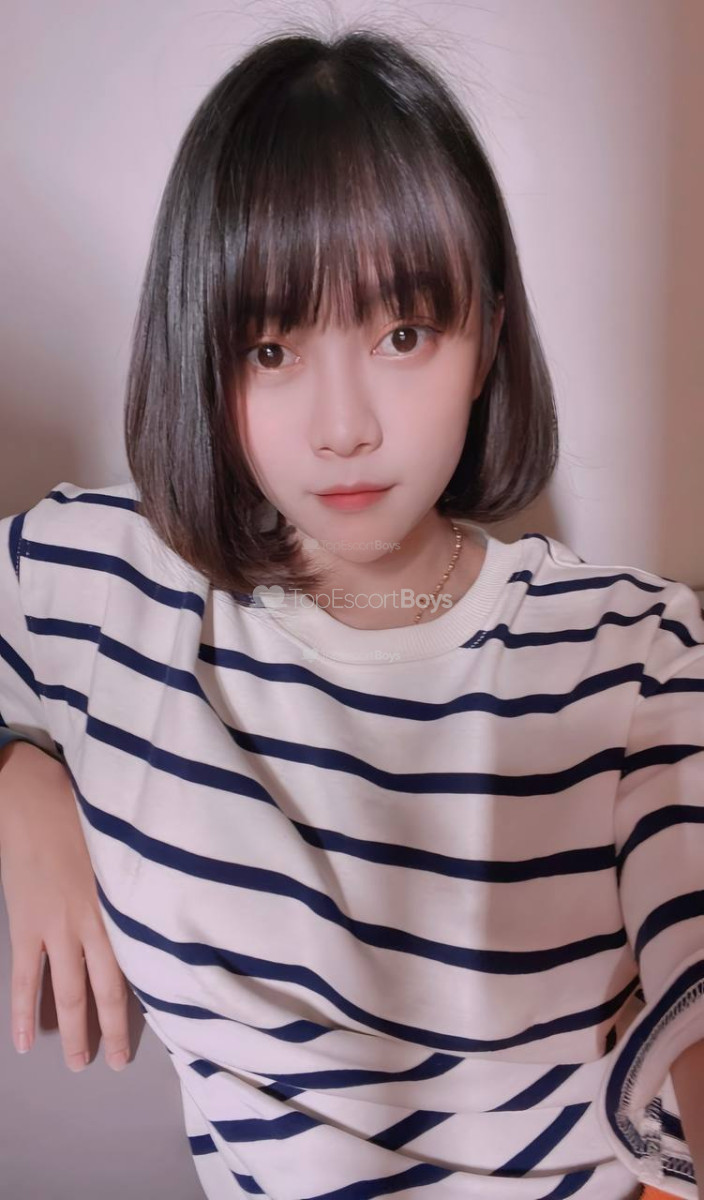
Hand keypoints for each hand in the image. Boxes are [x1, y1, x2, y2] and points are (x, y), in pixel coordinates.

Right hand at [0, 741, 130, 1071]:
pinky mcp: (26, 925)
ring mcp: (56, 928)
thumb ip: (138, 880)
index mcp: (122, 903)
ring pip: (68, 992)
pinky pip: (25, 978)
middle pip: (108, 988)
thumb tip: (162, 901)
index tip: (164, 1020)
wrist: (32, 795)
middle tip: (118, 1062)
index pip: (140, 960)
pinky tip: (26, 1041)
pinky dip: (24, 1011)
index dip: (148, 995)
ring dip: (75, 1030)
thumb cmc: (84, 811)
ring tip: (80, 1064)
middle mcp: (93, 922)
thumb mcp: (125, 847)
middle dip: (114, 1028)